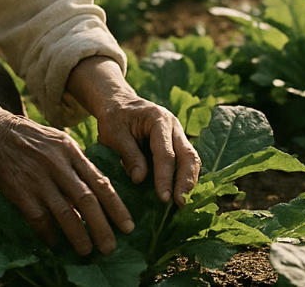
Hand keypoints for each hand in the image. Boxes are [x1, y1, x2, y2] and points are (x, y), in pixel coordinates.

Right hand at [0, 111, 134, 255]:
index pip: (100, 182)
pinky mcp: (20, 192)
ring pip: (65, 214)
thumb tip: (98, 192)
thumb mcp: (58, 141)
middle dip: (102, 227)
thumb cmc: (31, 139)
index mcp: (69, 150)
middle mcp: (56, 164)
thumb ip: (77, 163)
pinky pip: (40, 220)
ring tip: (87, 251)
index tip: (128, 226)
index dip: (116, 207)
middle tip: (111, 247)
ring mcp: (38, 178)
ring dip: (79, 236)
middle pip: (86, 200)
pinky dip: (50, 234)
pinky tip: (55, 243)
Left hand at [67, 57, 200, 206]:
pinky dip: (185, 176)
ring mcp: (177, 133)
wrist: (117, 102)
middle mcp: (173, 125)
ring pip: (191, 158)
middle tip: (180, 203)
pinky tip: (180, 192)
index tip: (163, 197)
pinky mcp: (176, 142)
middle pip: (188, 155)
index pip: (166, 153)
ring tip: (182, 202)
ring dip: (189, 180)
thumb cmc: (114, 117)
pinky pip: (185, 160)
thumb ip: (128, 154)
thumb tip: (140, 179)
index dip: (165, 177)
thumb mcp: (113, 132)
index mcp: (158, 119)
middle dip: (186, 180)